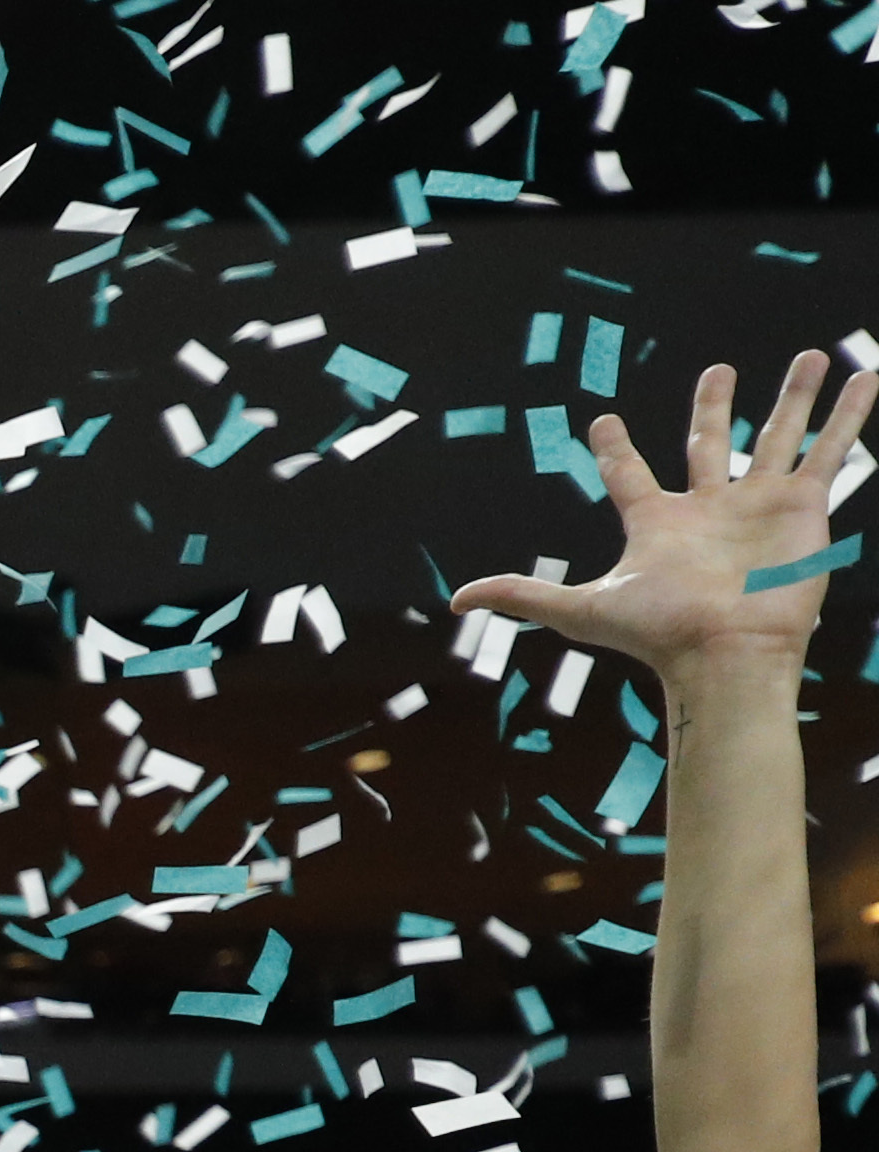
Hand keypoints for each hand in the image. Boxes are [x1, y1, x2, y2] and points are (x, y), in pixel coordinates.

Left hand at [457, 352, 878, 686]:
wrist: (724, 652)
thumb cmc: (657, 633)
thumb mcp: (581, 609)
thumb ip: (523, 595)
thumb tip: (457, 599)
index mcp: (657, 523)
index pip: (628, 476)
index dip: (614, 450)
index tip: (600, 422)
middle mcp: (708, 507)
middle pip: (709, 444)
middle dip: (712, 408)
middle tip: (717, 371)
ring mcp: (758, 504)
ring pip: (778, 435)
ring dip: (793, 396)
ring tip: (807, 356)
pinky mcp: (802, 506)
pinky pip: (830, 450)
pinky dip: (849, 415)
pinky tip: (864, 376)